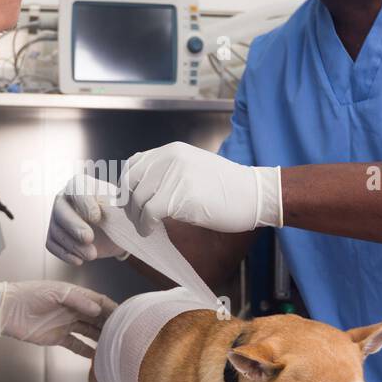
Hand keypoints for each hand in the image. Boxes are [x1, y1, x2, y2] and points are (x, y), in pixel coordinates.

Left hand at [0, 280, 116, 356]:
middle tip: (126, 334)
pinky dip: (87, 351)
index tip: (127, 316)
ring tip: (116, 346)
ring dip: (102, 338)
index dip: (113, 308)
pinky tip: (98, 356)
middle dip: (111, 325)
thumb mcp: (54, 293)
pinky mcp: (58, 338)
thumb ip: (77, 300)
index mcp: (75, 296)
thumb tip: (98, 309)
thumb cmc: (28, 295)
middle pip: (98, 318)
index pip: (100, 301)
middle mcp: (74, 309)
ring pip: (90, 332)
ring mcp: (67, 324)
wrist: (7, 311)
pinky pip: (77, 345)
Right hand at [45, 174, 127, 265]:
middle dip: (74, 226)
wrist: (113, 229)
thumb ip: (119, 202)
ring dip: (73, 245)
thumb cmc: (116, 212)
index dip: (84, 204)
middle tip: (89, 239)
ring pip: (56, 230)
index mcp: (80, 185)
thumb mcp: (120, 205)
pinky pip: (52, 244)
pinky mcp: (54, 235)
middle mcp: (63, 198)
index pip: (76, 189)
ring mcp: (56, 217)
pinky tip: (79, 260)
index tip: (97, 218)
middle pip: (60, 210)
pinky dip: (65, 254)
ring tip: (92, 254)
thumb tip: (119, 203)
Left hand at [121, 142, 282, 234]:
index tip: (130, 202)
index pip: (134, 164)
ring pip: (137, 198)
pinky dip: (145, 225)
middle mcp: (170, 158)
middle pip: (131, 182)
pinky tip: (151, 231)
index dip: (127, 185)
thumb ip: (169, 172)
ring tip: (145, 227)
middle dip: (129, 204)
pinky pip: (149, 212)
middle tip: (136, 218)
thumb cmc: (228, 188)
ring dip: (137, 217)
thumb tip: (144, 189)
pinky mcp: (179, 195)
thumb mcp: (194, 168)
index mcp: (172, 151)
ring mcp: (174, 175)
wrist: (254, 194)